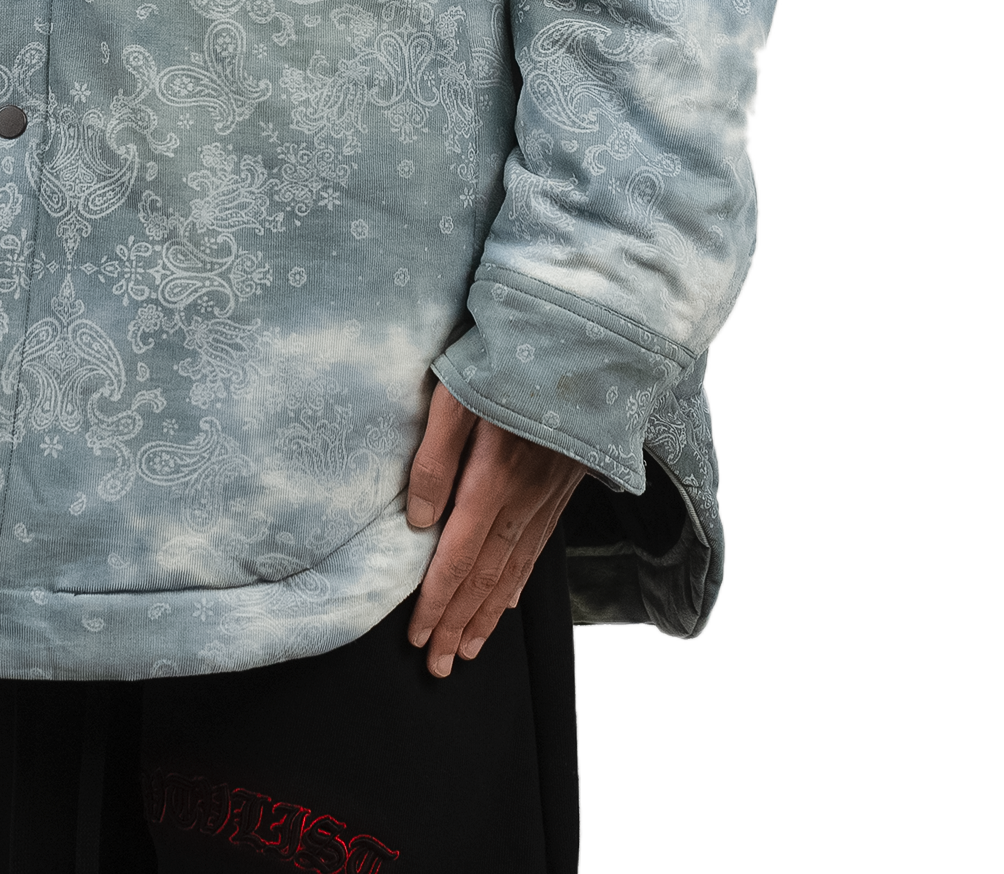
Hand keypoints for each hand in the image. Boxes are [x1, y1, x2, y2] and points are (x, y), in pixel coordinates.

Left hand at [404, 380, 585, 676]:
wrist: (586, 337)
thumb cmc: (511, 356)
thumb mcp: (457, 393)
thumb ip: (436, 458)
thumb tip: (420, 522)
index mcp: (494, 479)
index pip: (458, 558)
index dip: (437, 601)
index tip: (418, 636)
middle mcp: (525, 498)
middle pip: (487, 576)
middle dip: (460, 624)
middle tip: (439, 665)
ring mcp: (548, 495)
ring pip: (514, 568)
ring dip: (489, 613)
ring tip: (468, 648)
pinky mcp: (562, 484)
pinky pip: (538, 546)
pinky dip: (519, 580)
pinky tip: (508, 600)